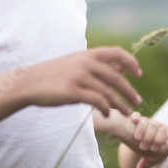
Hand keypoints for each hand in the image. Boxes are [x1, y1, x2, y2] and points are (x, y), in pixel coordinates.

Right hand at [20, 47, 142, 116]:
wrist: (28, 82)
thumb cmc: (53, 75)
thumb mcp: (75, 64)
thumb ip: (97, 66)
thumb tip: (121, 68)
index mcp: (87, 54)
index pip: (116, 53)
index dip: (131, 62)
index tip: (139, 74)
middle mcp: (85, 63)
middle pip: (116, 77)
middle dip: (129, 91)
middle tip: (138, 101)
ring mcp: (79, 77)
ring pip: (108, 92)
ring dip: (121, 104)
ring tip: (128, 113)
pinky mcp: (73, 91)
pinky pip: (97, 101)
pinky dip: (106, 109)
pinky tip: (108, 114)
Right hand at [125, 111, 167, 167]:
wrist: (139, 140)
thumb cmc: (148, 151)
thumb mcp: (150, 159)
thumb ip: (147, 164)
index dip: (161, 142)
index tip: (152, 149)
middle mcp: (159, 128)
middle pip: (159, 130)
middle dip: (151, 138)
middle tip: (143, 147)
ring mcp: (149, 122)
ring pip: (150, 124)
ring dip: (142, 131)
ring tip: (137, 139)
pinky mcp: (138, 119)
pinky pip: (138, 116)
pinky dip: (136, 118)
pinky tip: (134, 121)